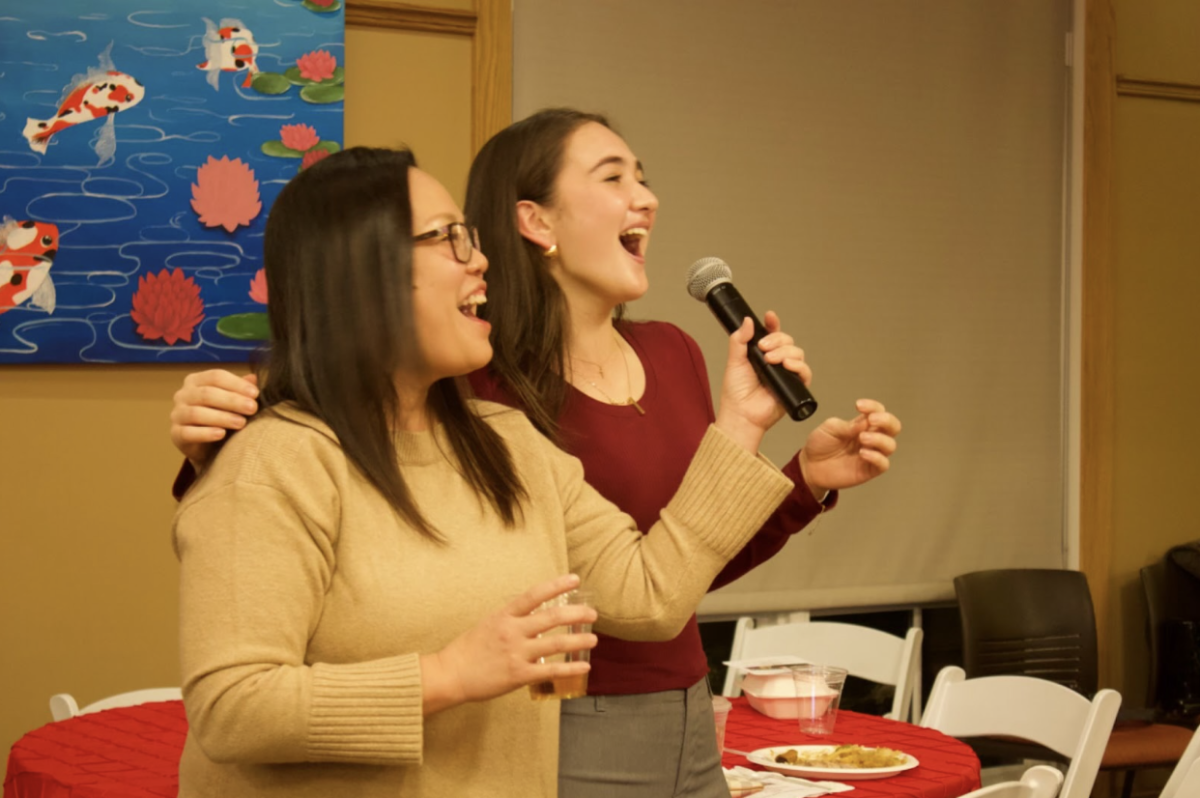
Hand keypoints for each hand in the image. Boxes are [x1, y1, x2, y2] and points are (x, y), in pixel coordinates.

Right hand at [170, 369, 258, 470]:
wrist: (207, 447)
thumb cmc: (221, 416)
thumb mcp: (232, 401)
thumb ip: (240, 389)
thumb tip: (254, 378)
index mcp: (196, 381)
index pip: (216, 376)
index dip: (236, 384)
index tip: (255, 393)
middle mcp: (183, 395)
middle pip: (207, 394)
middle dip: (232, 401)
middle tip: (252, 408)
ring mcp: (177, 414)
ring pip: (196, 413)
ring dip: (222, 417)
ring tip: (241, 423)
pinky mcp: (176, 434)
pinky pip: (188, 433)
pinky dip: (205, 433)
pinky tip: (221, 434)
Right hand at [421, 574, 597, 715]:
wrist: (450, 675)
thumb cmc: (467, 650)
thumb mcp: (487, 624)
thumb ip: (510, 619)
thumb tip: (532, 615)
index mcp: (504, 616)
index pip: (534, 595)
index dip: (556, 585)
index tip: (575, 579)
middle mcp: (512, 632)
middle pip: (552, 618)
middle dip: (576, 614)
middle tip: (592, 613)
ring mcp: (517, 653)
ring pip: (556, 644)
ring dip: (578, 640)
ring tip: (593, 639)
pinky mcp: (519, 675)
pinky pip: (551, 671)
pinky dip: (571, 669)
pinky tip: (584, 666)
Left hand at [715, 311, 811, 452]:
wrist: (741, 414)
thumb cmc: (736, 393)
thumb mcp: (734, 362)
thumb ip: (739, 340)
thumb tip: (747, 321)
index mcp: (762, 354)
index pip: (772, 334)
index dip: (773, 324)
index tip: (769, 316)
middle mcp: (776, 362)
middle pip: (787, 341)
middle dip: (777, 340)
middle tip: (763, 348)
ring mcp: (786, 373)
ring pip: (797, 352)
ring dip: (785, 352)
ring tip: (770, 360)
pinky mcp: (795, 386)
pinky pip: (805, 371)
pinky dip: (798, 365)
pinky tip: (787, 365)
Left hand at [799, 399, 900, 497]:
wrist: (810, 466)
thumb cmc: (820, 446)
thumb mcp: (829, 428)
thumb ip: (847, 425)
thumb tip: (864, 422)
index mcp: (862, 425)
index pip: (878, 411)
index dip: (873, 406)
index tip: (859, 405)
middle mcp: (870, 438)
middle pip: (893, 427)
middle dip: (887, 421)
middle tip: (871, 420)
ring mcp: (871, 454)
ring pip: (890, 445)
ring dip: (879, 439)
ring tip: (862, 438)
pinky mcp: (869, 470)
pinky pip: (883, 464)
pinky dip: (876, 457)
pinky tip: (863, 453)